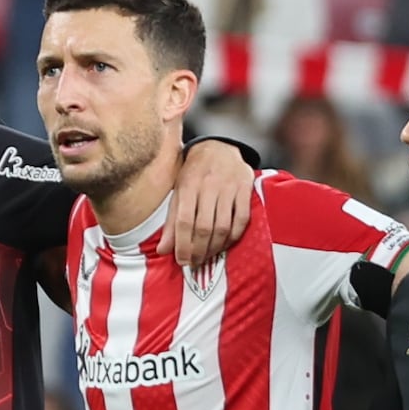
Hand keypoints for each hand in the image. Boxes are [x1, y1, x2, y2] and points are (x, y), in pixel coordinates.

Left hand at [170, 138, 257, 267]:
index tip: (181, 261)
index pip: (184, 221)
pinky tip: (225, 244)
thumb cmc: (195, 173)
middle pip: (204, 227)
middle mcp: (208, 185)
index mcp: (187, 185)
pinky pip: (242, 219)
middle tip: (194, 263)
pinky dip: (234, 236)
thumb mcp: (178, 192)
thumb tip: (163, 251)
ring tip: (208, 256)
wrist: (219, 146)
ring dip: (215, 247)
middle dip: (198, 250)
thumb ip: (171, 222)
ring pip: (223, 226)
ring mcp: (228, 187)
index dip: (182, 245)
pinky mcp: (245, 188)